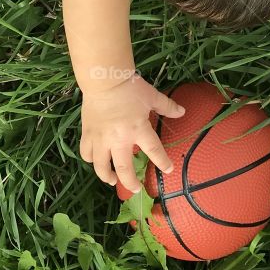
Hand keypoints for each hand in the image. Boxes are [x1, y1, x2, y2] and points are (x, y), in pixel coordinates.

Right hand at [79, 74, 184, 194]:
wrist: (104, 79)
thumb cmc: (130, 87)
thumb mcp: (152, 96)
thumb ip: (167, 106)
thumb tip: (183, 111)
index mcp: (138, 129)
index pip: (154, 151)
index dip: (162, 162)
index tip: (168, 169)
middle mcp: (119, 140)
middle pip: (124, 169)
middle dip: (131, 183)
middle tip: (136, 189)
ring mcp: (101, 139)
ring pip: (101, 167)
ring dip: (107, 177)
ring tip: (112, 181)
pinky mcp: (88, 134)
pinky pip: (87, 153)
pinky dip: (91, 160)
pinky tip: (95, 161)